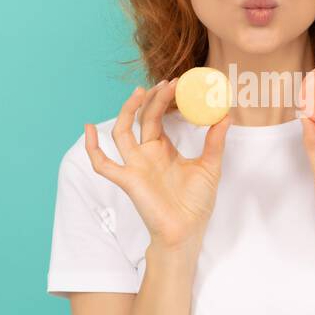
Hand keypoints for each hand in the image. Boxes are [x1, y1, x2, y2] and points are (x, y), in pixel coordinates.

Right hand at [83, 78, 230, 251]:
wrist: (187, 232)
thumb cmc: (196, 203)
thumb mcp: (210, 167)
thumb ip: (215, 142)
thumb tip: (226, 115)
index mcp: (163, 149)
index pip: (158, 117)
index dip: (164, 99)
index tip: (177, 82)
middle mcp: (146, 154)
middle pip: (142, 119)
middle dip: (151, 99)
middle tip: (167, 82)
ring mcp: (135, 166)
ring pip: (121, 133)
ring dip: (127, 111)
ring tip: (139, 92)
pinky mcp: (128, 180)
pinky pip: (102, 165)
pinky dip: (92, 148)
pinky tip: (88, 129)